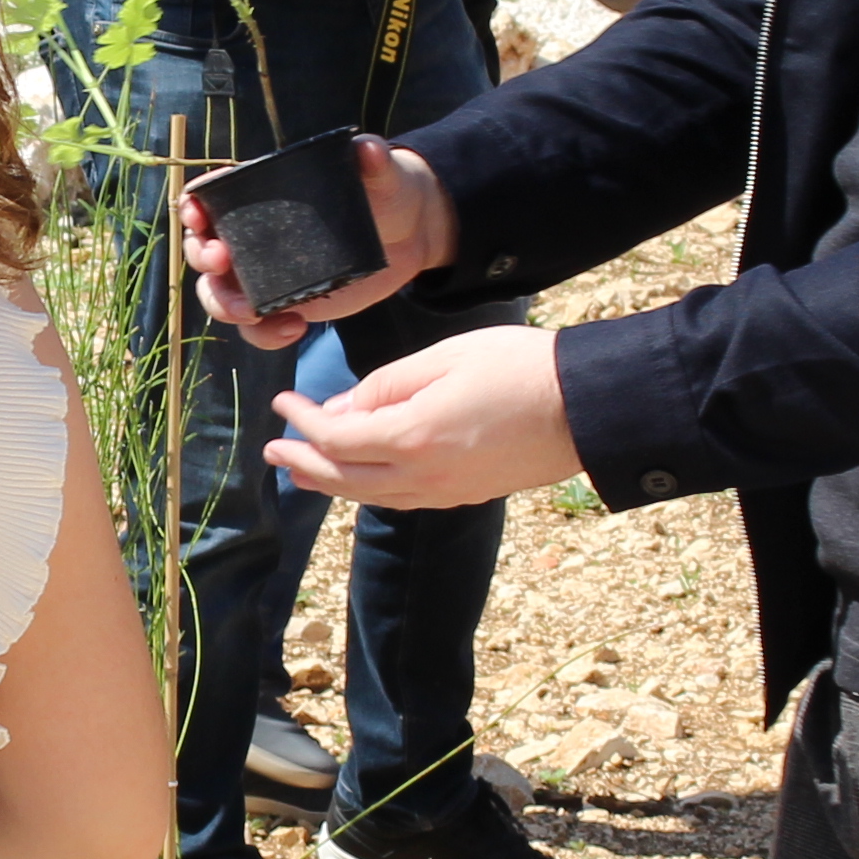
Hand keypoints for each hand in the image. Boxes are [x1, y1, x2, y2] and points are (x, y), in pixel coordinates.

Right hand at [184, 141, 453, 344]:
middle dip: (202, 258)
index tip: (197, 215)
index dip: (194, 205)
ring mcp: (263, 273)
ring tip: (254, 313)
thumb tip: (369, 150)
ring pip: (219, 294)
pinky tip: (294, 329)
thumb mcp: (381, 172)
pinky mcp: (283, 304)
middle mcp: (252, 235)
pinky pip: (256, 328)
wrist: (409, 235)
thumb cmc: (385, 189)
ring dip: (224, 305)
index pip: (213, 194)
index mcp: (262, 194)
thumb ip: (373, 159)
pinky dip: (263, 335)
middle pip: (203, 248)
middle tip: (223, 262)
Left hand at [263, 322, 582, 509]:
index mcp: (412, 436)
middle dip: (303, 464)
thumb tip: (341, 409)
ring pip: (371, 497)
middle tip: (274, 451)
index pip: (335, 437)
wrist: (585, 406)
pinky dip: (368, 491)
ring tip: (302, 472)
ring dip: (330, 484)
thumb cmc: (518, 366)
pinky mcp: (466, 495)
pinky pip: (402, 500)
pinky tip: (360, 481)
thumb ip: (386, 385)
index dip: (302, 421)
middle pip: (344, 479)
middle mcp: (423, 476)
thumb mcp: (443, 359)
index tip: (283, 403)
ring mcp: (446, 492)